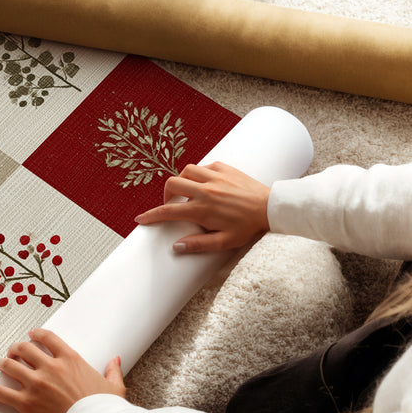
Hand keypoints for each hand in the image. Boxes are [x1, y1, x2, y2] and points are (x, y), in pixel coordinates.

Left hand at [0, 328, 124, 412]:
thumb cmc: (105, 409)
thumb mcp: (113, 386)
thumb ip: (112, 370)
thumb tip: (115, 360)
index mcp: (70, 359)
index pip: (47, 338)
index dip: (36, 334)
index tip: (30, 335)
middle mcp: (50, 367)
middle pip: (24, 349)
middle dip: (16, 348)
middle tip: (12, 351)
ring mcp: (36, 384)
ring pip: (10, 366)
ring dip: (3, 363)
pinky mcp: (26, 403)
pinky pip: (0, 393)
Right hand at [135, 161, 270, 253]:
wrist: (271, 208)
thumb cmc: (248, 227)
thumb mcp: (224, 242)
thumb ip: (199, 244)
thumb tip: (176, 246)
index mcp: (202, 209)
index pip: (168, 211)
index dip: (151, 216)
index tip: (140, 219)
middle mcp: (205, 190)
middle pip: (172, 184)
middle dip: (166, 194)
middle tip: (171, 204)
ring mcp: (215, 177)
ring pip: (186, 171)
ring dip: (182, 181)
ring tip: (188, 192)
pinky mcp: (225, 168)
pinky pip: (204, 166)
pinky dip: (200, 173)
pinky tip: (205, 183)